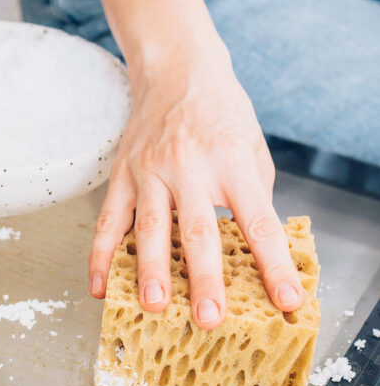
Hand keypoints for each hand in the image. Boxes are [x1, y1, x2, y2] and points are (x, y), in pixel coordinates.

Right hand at [89, 39, 303, 328]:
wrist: (176, 68)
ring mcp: (151, 170)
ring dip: (151, 270)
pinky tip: (100, 286)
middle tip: (208, 317)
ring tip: (153, 307)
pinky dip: (101, 256)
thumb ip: (255, 196)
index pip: (258, 221)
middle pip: (198, 229)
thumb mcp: (253, 146)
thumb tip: (256, 250)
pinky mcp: (123, 173)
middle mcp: (190, 166)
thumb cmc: (221, 111)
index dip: (273, 264)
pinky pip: (109, 220)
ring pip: (150, 227)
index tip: (286, 300)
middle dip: (205, 278)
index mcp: (231, 161)